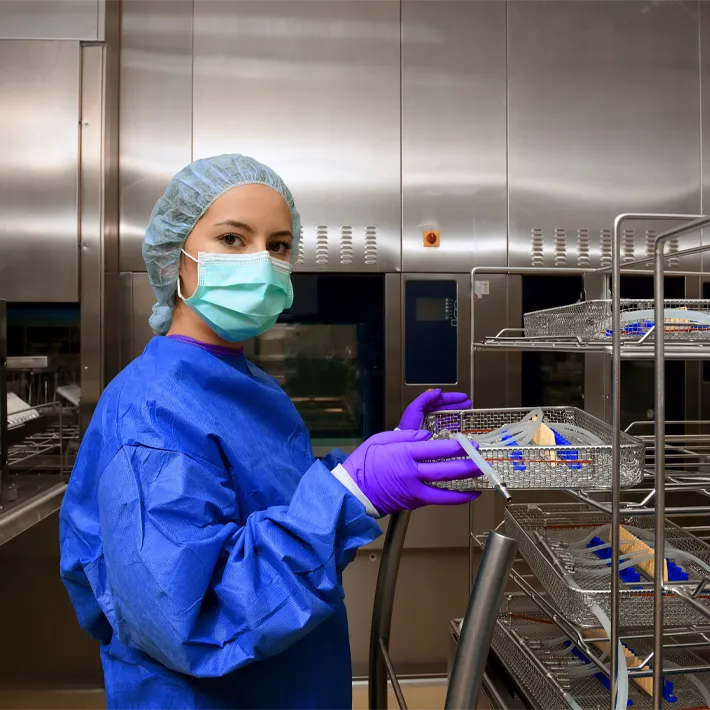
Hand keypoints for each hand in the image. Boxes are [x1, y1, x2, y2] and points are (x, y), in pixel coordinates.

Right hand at [342, 430, 480, 515]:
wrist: (352, 492)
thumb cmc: (363, 464)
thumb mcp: (380, 440)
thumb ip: (404, 436)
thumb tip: (426, 436)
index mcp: (402, 455)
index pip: (435, 449)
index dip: (455, 446)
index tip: (467, 443)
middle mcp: (410, 474)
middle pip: (444, 469)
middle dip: (466, 464)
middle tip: (481, 459)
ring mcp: (413, 490)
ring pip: (445, 489)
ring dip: (465, 484)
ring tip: (481, 479)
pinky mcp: (414, 502)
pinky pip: (438, 500)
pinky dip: (455, 498)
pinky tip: (467, 493)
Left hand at [399, 389, 471, 429]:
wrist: (407, 443)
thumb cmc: (408, 426)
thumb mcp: (414, 408)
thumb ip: (425, 398)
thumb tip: (437, 391)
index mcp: (424, 408)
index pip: (440, 399)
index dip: (452, 397)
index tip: (462, 396)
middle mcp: (430, 415)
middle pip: (446, 407)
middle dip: (458, 404)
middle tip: (468, 403)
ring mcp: (434, 424)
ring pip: (448, 416)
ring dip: (458, 413)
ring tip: (467, 411)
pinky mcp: (436, 433)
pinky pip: (448, 427)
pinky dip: (455, 424)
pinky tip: (461, 423)